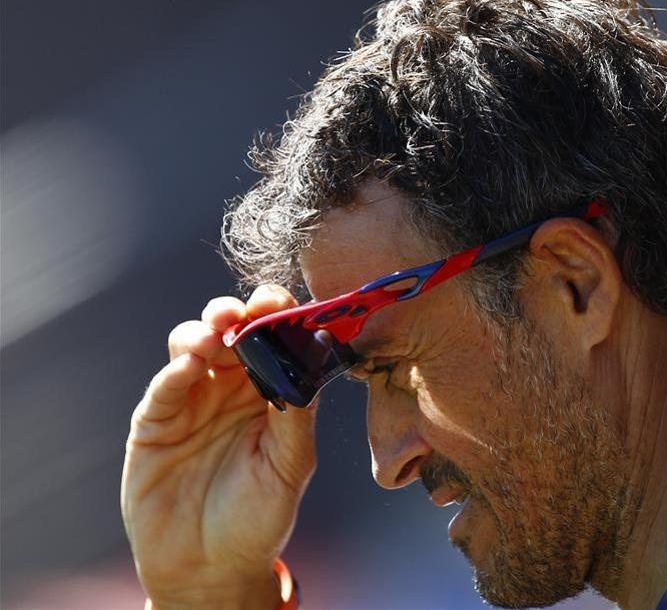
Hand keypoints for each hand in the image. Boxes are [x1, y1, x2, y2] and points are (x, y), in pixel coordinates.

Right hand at [121, 285, 317, 608]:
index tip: (280, 303)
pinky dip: (175, 370)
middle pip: (231, 331)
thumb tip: (309, 361)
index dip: (277, 315)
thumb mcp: (290, 467)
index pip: (274, 339)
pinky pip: (164, 387)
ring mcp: (191, 400)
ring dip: (203, 333)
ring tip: (215, 339)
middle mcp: (231, 388)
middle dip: (236, 313)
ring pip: (192, 345)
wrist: (210, 566)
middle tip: (244, 314)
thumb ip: (297, 416)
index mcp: (270, 391)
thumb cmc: (259, 517)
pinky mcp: (155, 422)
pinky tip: (189, 367)